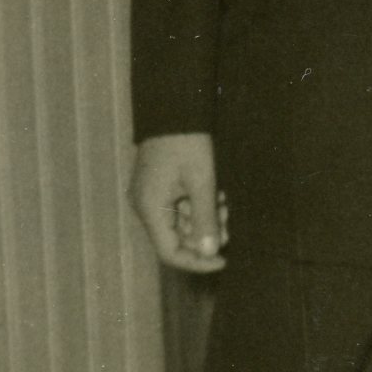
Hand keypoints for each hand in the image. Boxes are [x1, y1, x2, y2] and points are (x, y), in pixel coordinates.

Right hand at [129, 132, 227, 272]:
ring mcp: (150, 197)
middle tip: (226, 219)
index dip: (197, 262)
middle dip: (205, 235)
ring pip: (180, 224)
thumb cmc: (187, 143)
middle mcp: (145, 207)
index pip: (170, 253)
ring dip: (205, 219)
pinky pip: (179, 208)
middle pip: (176, 239)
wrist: (174, 110)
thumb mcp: (202, 182)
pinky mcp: (158, 188)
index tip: (223, 259)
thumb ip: (206, 219)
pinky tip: (214, 193)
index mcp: (150, 209)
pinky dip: (198, 206)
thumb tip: (211, 252)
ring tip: (222, 202)